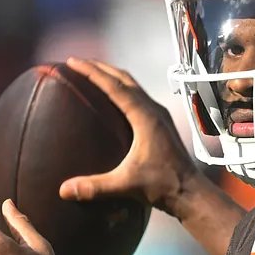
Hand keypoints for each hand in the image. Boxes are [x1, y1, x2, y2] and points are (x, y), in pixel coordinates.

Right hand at [59, 58, 199, 213]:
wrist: (191, 192)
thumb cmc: (163, 186)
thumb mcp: (126, 185)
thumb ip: (94, 187)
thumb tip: (63, 190)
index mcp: (145, 117)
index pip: (114, 86)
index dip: (92, 71)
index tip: (72, 61)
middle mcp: (154, 110)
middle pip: (124, 78)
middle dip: (100, 67)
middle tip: (77, 62)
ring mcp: (160, 115)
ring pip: (133, 85)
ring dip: (112, 76)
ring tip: (92, 73)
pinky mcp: (162, 123)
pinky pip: (139, 96)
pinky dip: (122, 89)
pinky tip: (113, 97)